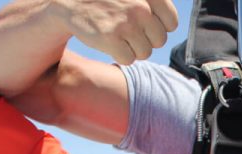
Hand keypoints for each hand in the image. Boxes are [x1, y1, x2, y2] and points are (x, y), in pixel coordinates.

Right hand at [52, 0, 178, 63]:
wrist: (70, 1)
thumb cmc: (107, 0)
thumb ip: (154, 5)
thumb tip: (171, 25)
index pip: (171, 23)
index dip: (159, 27)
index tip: (144, 24)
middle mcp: (140, 7)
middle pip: (159, 41)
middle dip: (145, 39)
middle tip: (127, 30)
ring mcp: (126, 24)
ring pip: (145, 52)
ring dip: (132, 48)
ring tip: (117, 34)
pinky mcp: (111, 39)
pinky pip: (129, 60)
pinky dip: (119, 55)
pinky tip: (109, 41)